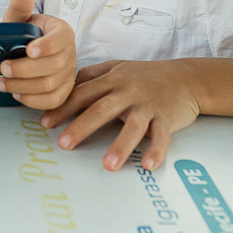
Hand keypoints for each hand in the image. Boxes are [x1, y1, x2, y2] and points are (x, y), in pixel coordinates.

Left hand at [0, 0, 76, 109]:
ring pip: (51, 85)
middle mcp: (70, 52)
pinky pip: (52, 101)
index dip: (47, 45)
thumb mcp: (18, 17)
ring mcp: (69, 73)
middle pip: (54, 65)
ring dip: (23, 87)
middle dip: (25, 69)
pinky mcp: (63, 91)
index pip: (62, 38)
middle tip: (2, 68)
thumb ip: (20, 4)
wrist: (24, 49)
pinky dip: (32, 100)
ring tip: (1, 83)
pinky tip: (16, 94)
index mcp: (62, 31)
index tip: (28, 50)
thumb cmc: (23, 33)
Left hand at [42, 59, 200, 170]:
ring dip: (120, 146)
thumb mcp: (117, 68)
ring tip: (107, 165)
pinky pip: (161, 137)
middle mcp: (128, 92)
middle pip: (102, 109)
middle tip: (65, 144)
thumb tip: (66, 87)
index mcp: (112, 79)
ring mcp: (147, 105)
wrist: (186, 77)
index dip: (63, 108)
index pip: (82, 93)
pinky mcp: (166, 118)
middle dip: (82, 127)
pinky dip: (156, 151)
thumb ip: (92, 76)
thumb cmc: (146, 75)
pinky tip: (148, 165)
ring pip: (132, 126)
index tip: (46, 123)